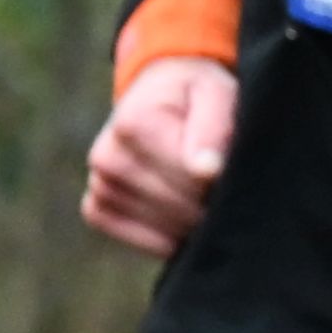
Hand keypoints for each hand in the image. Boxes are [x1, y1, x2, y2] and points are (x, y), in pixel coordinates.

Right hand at [83, 57, 239, 256]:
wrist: (160, 95)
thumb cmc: (197, 94)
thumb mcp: (216, 93)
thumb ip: (215, 128)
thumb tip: (207, 171)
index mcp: (134, 125)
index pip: (193, 179)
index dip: (224, 180)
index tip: (235, 167)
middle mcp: (107, 157)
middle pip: (180, 207)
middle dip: (213, 201)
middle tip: (226, 180)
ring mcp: (99, 185)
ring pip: (166, 229)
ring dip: (195, 220)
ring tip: (205, 190)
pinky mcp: (97, 208)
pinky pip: (143, 239)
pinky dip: (171, 236)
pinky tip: (185, 212)